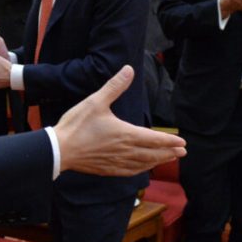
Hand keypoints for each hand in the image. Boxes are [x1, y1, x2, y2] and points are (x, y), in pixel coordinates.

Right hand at [54, 66, 186, 175]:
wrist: (59, 150)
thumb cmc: (77, 125)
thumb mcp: (96, 101)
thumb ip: (115, 86)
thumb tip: (129, 69)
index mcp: (125, 134)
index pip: (153, 138)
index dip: (169, 141)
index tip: (182, 142)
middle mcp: (124, 151)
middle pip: (152, 154)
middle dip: (169, 153)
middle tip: (182, 152)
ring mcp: (116, 162)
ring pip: (143, 164)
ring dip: (158, 162)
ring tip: (168, 160)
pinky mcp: (107, 169)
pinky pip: (130, 172)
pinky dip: (141, 170)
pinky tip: (143, 168)